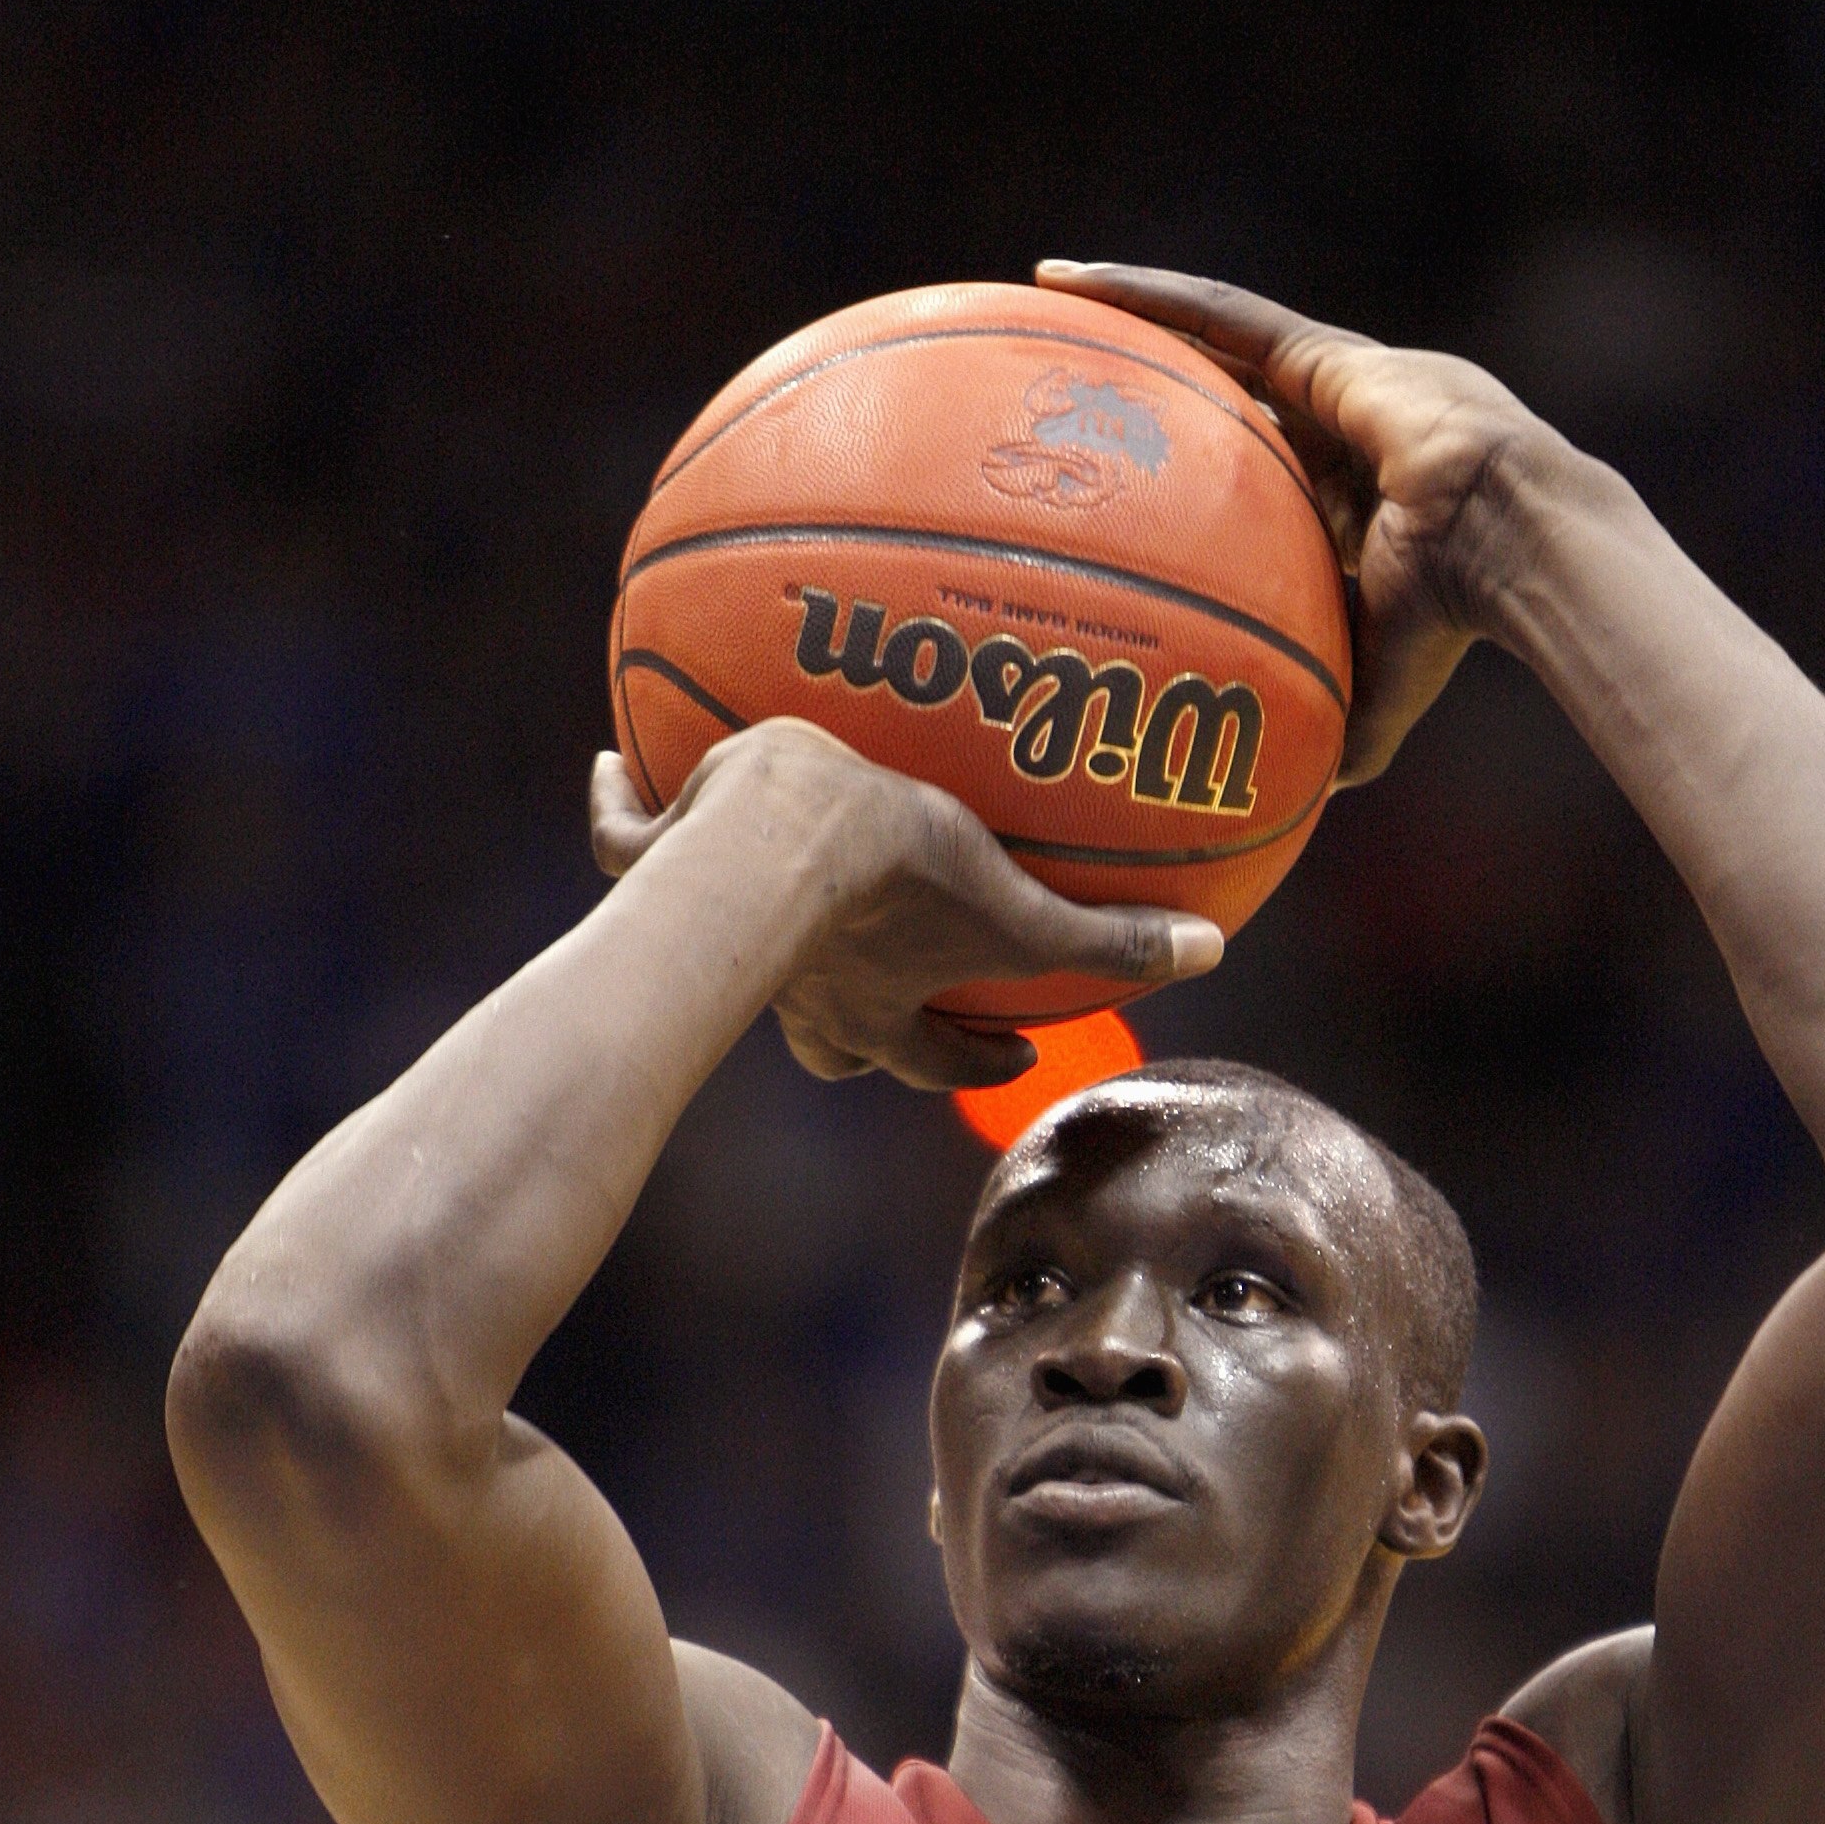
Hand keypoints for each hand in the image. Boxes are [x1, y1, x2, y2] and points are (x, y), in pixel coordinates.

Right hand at [591, 722, 1221, 1089]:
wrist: (762, 847)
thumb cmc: (887, 881)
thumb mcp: (1014, 906)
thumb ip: (1108, 940)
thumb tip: (1214, 953)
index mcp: (874, 1005)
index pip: (933, 1057)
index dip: (973, 1061)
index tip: (1007, 1050)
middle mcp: (798, 986)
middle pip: (826, 1036)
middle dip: (845, 1028)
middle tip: (871, 992)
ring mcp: (720, 933)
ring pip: (725, 949)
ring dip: (740, 932)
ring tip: (730, 876)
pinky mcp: (657, 867)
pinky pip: (626, 837)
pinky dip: (619, 805)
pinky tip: (611, 762)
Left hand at [1040, 262, 1538, 786]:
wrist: (1510, 544)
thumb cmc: (1454, 625)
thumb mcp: (1378, 693)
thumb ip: (1331, 733)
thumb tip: (1287, 807)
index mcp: (1343, 508)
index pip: (1252, 488)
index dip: (1192, 487)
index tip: (1124, 499)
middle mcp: (1329, 437)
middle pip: (1219, 404)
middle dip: (1149, 392)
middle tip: (1066, 395)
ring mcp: (1327, 385)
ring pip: (1209, 341)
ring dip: (1129, 319)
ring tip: (1044, 297)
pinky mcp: (1322, 353)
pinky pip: (1217, 316)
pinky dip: (1145, 296)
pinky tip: (1070, 282)